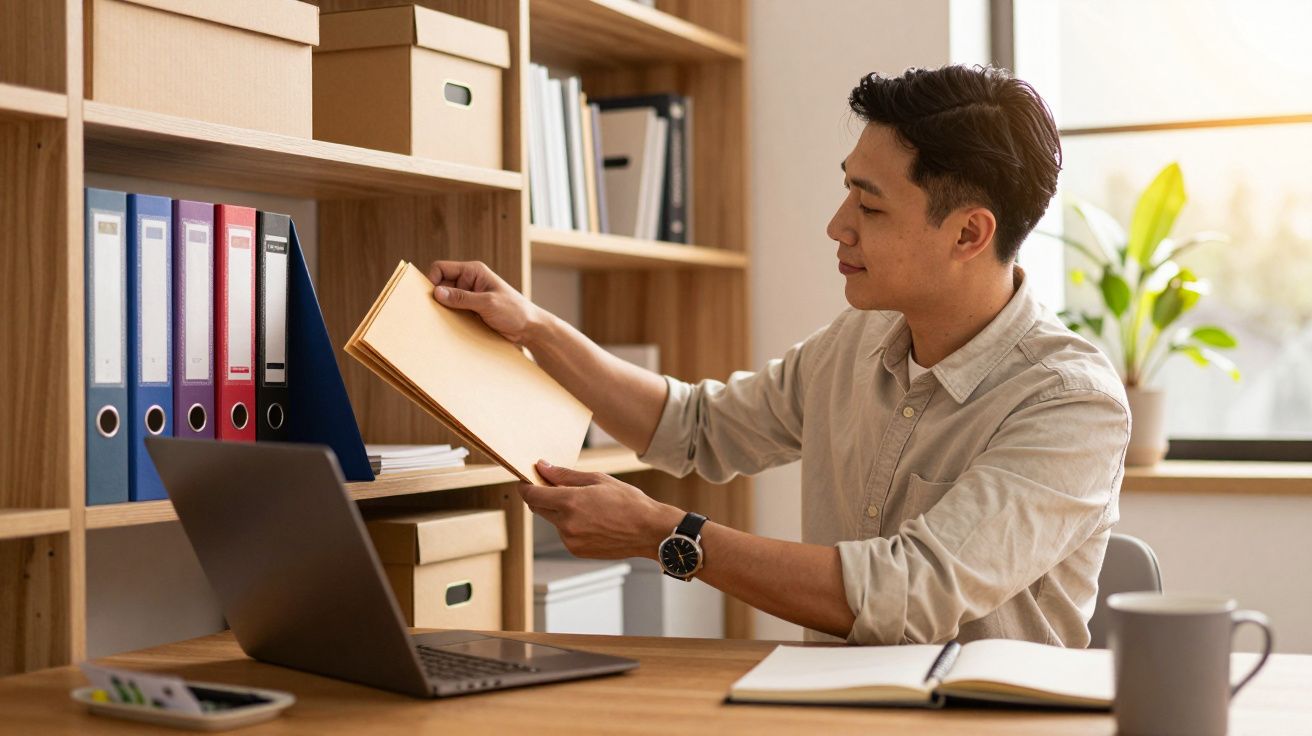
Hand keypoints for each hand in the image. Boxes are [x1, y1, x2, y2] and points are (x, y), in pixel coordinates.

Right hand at [427, 260, 544, 344]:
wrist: (529, 328)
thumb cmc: (514, 311)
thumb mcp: (488, 303)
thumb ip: (462, 298)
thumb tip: (437, 292)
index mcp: (473, 271)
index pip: (441, 268)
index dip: (432, 280)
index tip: (430, 297)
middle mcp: (468, 281)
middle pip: (440, 284)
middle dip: (435, 297)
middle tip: (432, 311)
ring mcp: (469, 297)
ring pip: (445, 300)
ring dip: (442, 309)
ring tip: (441, 320)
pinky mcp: (470, 311)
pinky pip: (452, 312)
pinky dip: (449, 318)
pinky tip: (449, 326)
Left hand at [518, 461, 683, 559]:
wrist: (649, 531)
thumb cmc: (628, 502)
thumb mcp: (597, 480)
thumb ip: (564, 475)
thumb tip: (542, 467)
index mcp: (570, 503)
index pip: (532, 495)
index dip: (526, 486)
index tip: (527, 480)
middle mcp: (566, 524)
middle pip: (538, 508)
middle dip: (542, 496)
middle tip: (554, 486)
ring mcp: (570, 540)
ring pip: (553, 521)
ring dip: (559, 511)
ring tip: (586, 505)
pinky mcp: (577, 551)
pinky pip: (565, 533)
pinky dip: (570, 524)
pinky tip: (592, 519)